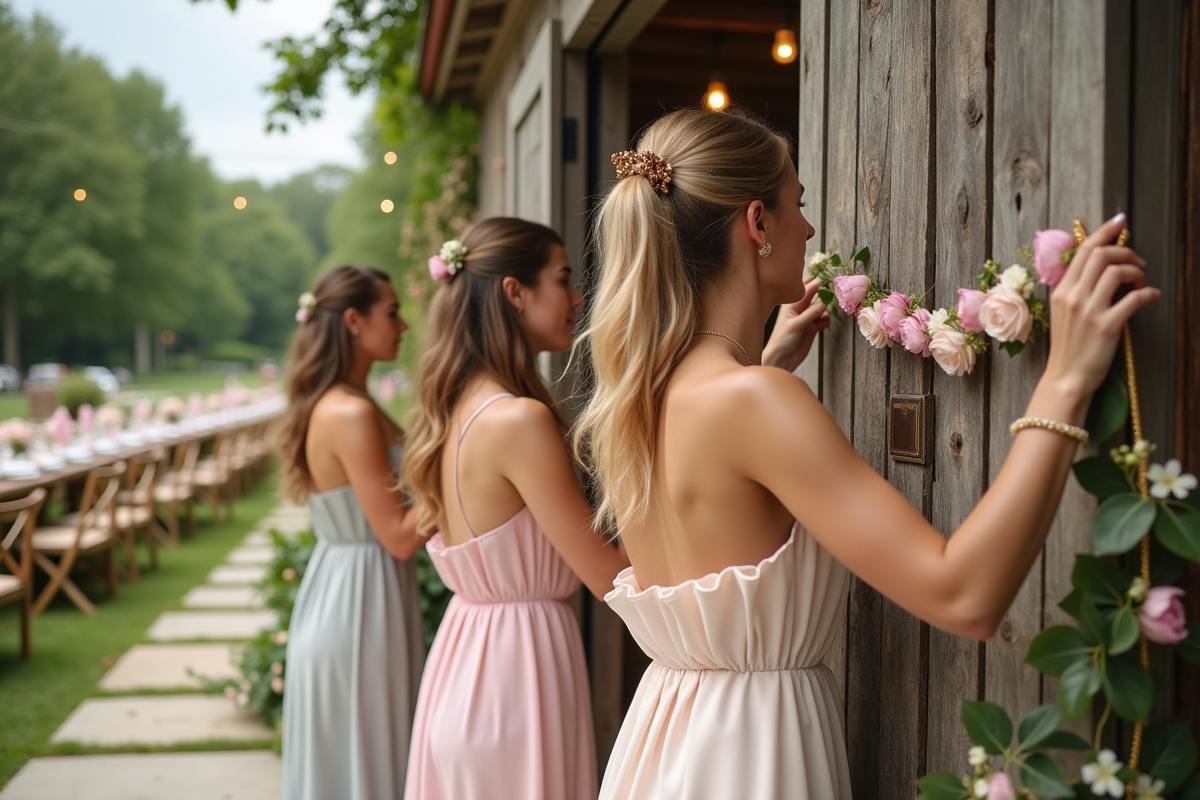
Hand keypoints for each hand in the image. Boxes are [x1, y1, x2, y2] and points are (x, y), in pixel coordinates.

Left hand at [762, 277, 829, 371]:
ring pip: (821, 309)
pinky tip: (824, 324)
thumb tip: (824, 302)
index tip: (826, 280)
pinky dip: (826, 320)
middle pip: (815, 297)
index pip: (805, 290)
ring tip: (825, 316)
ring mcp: (807, 318)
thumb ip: (811, 312)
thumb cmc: (782, 340)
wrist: (782, 359)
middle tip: (831, 296)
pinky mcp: (813, 328)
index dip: (815, 284)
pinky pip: (823, 320)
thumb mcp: (796, 324)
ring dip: (826, 311)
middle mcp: (800, 310)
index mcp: (792, 305)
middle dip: (823, 296)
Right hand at [1042, 213, 1159, 398]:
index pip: (1083, 251)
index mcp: (1061, 290)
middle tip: (1138, 261)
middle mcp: (1073, 296)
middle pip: (1101, 255)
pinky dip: (1148, 293)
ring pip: (1117, 271)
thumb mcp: (1064, 312)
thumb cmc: (1069, 346)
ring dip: (1137, 271)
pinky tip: (1152, 297)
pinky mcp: (1106, 326)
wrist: (1066, 378)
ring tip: (1142, 281)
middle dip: (1125, 251)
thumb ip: (1077, 289)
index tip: (1120, 221)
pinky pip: (1134, 298)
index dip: (1104, 232)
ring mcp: (1089, 311)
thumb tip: (1100, 266)